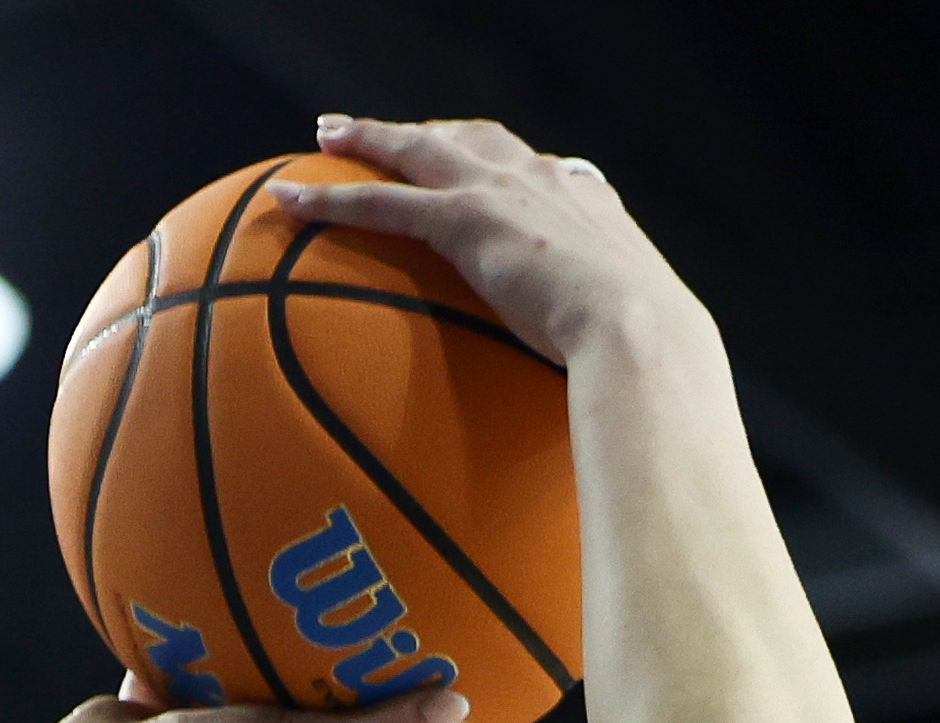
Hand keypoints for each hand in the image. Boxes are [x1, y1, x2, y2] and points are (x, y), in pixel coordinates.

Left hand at [265, 115, 702, 371]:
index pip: (529, 164)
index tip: (473, 158)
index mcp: (583, 199)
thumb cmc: (648, 351)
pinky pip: (381, 202)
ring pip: (415, 149)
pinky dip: (331, 197)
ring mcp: (501, 193)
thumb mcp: (633, 327)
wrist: (642, 335)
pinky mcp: (466, 220)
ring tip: (326, 136)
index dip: (493, 156)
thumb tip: (610, 375)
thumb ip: (608, 331)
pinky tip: (291, 197)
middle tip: (380, 130)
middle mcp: (541, 179)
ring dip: (367, 139)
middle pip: (468, 138)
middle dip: (423, 129)